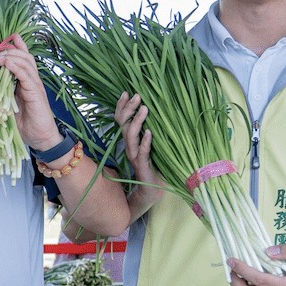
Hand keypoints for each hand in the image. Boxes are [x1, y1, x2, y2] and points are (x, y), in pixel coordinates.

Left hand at [0, 34, 62, 148]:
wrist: (41, 139)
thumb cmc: (25, 125)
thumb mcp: (7, 108)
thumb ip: (0, 97)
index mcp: (26, 83)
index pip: (23, 60)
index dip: (18, 47)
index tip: (8, 37)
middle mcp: (32, 81)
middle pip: (24, 57)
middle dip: (10, 50)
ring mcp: (35, 86)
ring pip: (26, 63)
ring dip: (10, 57)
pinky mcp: (36, 93)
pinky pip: (26, 76)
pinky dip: (16, 68)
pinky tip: (7, 64)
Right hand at [113, 93, 163, 214]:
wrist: (153, 193)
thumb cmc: (156, 169)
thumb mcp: (155, 148)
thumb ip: (154, 134)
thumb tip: (163, 112)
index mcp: (131, 143)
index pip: (122, 122)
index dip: (122, 107)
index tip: (125, 92)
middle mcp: (130, 149)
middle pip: (123, 126)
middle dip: (127, 110)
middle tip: (136, 96)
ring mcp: (135, 159)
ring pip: (130, 138)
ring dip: (137, 122)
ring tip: (144, 109)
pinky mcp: (143, 168)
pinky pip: (142, 153)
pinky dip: (145, 142)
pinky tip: (150, 133)